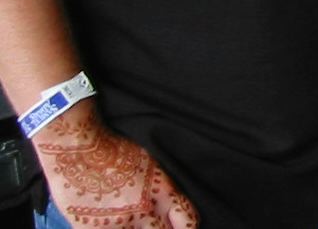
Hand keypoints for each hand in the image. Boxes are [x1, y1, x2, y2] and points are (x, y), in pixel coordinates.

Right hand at [34, 102, 198, 226]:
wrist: (78, 148)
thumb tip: (166, 207)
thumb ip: (159, 189)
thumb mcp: (148, 164)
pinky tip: (107, 223)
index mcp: (161, 190)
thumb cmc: (112, 150)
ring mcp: (119, 223)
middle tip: (153, 228)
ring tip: (126, 221)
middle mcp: (144, 209)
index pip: (188, 220)